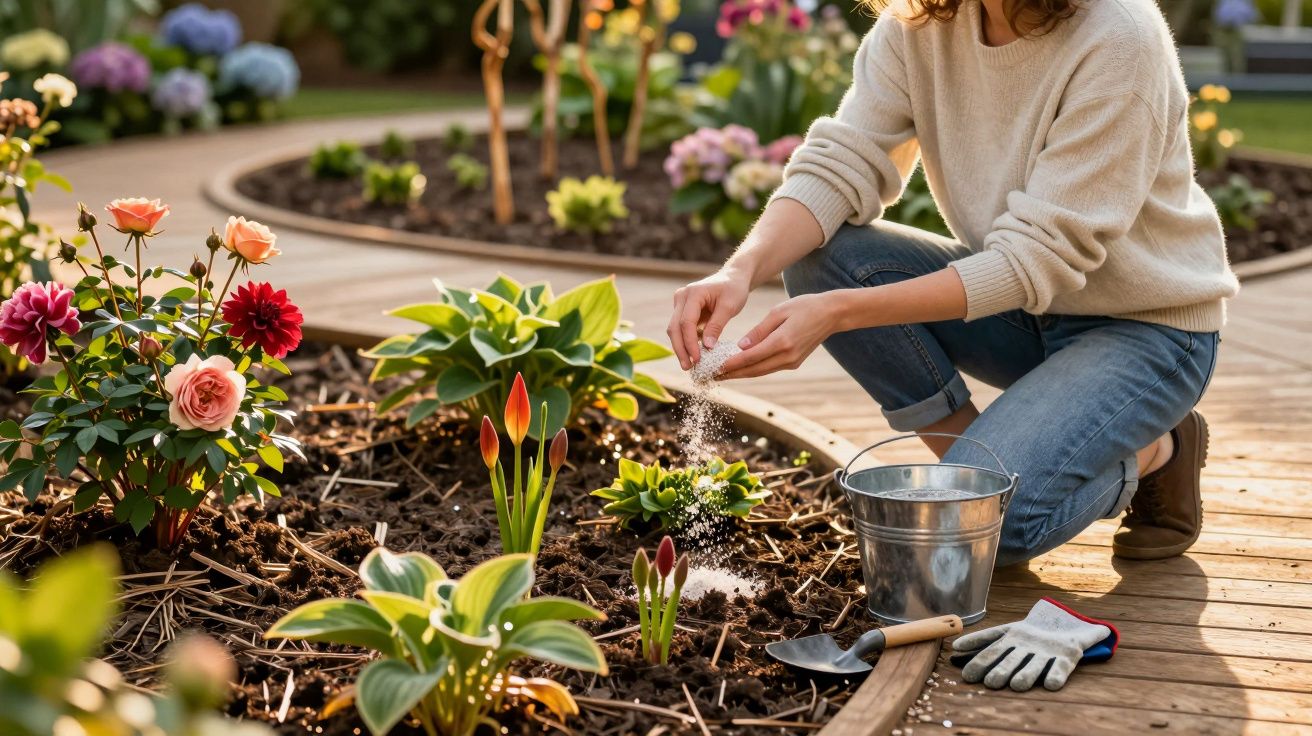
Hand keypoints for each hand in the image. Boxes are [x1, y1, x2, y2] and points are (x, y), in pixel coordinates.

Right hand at [667, 269, 749, 369]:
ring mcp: (680, 303)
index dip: (690, 343)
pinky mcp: (683, 310)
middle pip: (674, 327)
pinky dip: (687, 342)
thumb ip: (717, 326)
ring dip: (681, 347)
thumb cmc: (734, 289)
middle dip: (680, 349)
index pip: (686, 322)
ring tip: (690, 365)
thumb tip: (707, 348)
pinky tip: (695, 354)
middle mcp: (681, 297)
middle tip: (687, 367)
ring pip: (675, 330)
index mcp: (693, 293)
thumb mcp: (729, 306)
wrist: (733, 277)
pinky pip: (682, 329)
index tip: (697, 359)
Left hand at [718, 293, 843, 379]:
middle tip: (711, 376)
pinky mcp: (794, 363)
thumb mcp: (778, 312)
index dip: (731, 364)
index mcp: (782, 341)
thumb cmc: (804, 306)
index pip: (750, 357)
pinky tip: (740, 367)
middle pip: (753, 370)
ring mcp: (792, 362)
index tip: (714, 367)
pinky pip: (768, 368)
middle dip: (731, 374)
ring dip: (740, 374)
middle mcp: (787, 356)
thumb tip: (741, 347)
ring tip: (721, 374)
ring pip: (760, 372)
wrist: (831, 314)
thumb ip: (759, 331)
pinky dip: (753, 369)